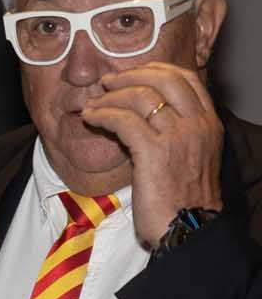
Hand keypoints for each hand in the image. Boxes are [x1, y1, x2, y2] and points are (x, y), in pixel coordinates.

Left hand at [85, 62, 222, 246]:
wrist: (189, 228)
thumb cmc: (184, 199)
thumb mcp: (193, 156)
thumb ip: (181, 132)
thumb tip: (153, 116)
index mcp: (208, 122)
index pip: (186, 78)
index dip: (156, 70)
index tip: (133, 74)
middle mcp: (197, 124)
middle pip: (164, 79)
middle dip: (131, 75)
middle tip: (107, 83)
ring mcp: (177, 136)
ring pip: (140, 96)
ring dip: (110, 97)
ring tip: (93, 106)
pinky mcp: (154, 152)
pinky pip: (123, 121)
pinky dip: (102, 115)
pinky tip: (90, 120)